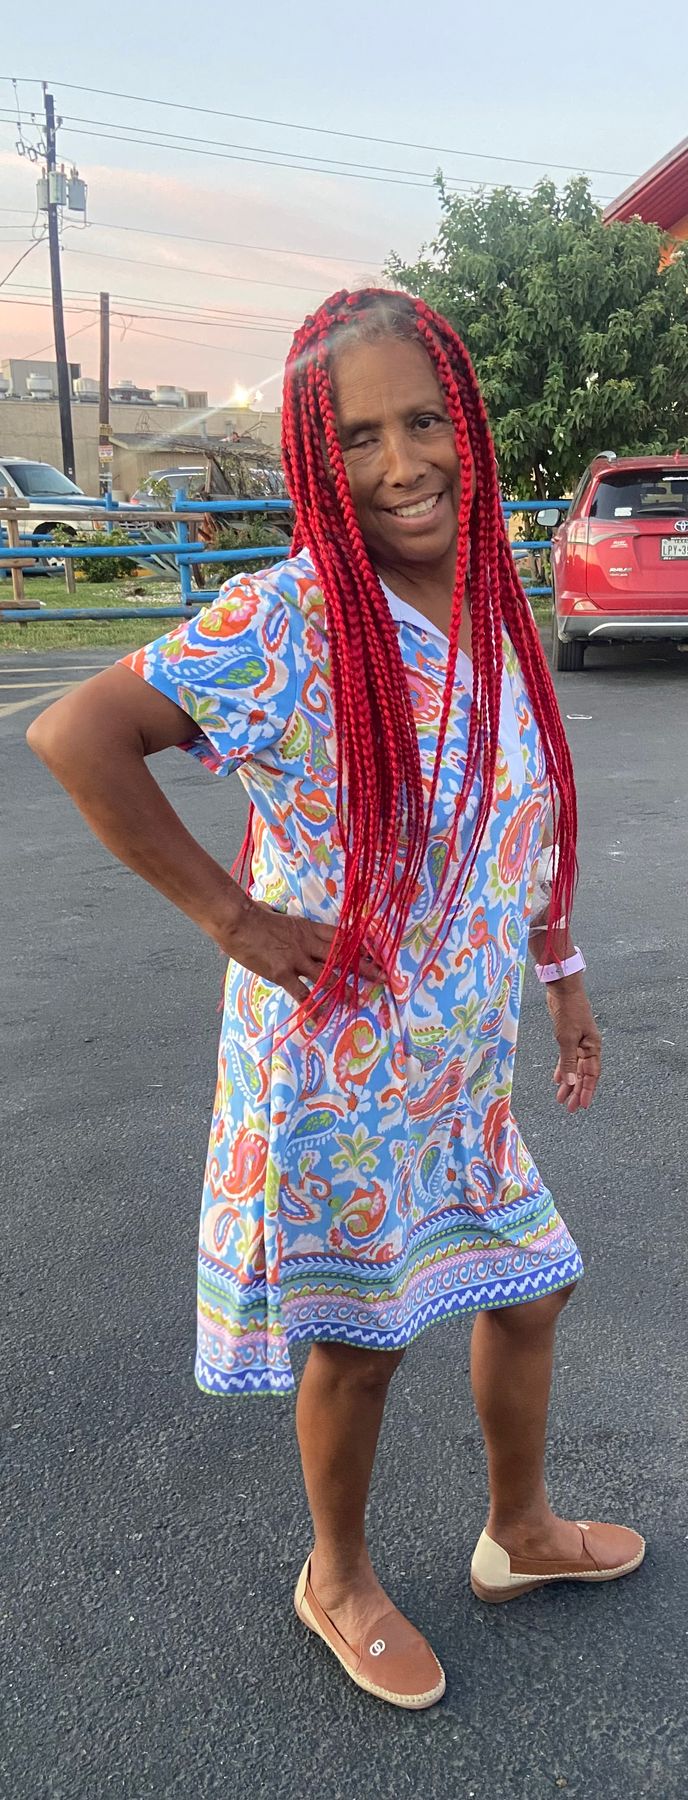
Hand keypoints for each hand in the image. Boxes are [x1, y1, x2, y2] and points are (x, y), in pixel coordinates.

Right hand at [222, 896, 383, 1006]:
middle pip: (342, 956)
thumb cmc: (251, 914)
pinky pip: (302, 993)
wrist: (237, 920)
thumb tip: (269, 910)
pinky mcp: (283, 973)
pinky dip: (312, 1006)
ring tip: (358, 1001)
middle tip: (383, 976)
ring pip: (328, 976)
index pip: (340, 936)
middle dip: (364, 967)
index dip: (358, 945)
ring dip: (344, 989)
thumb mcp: (274, 914)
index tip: (374, 953)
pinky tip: (320, 1018)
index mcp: (307, 927)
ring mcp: (297, 958)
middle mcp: (307, 943)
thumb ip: (280, 918)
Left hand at [546, 977, 601, 1113]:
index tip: (583, 1106)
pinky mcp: (569, 1038)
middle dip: (577, 1091)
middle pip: (584, 1074)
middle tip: (570, 1107)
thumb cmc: (569, 1011)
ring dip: (569, 1083)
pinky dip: (564, 1069)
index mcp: (593, 1047)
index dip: (588, 1091)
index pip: (592, 1075)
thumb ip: (569, 1061)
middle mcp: (588, 1047)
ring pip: (575, 1068)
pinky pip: (568, 1059)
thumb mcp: (567, 1039)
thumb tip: (571, 1082)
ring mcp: (579, 1043)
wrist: (563, 990)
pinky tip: (558, 1079)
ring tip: (561, 1098)